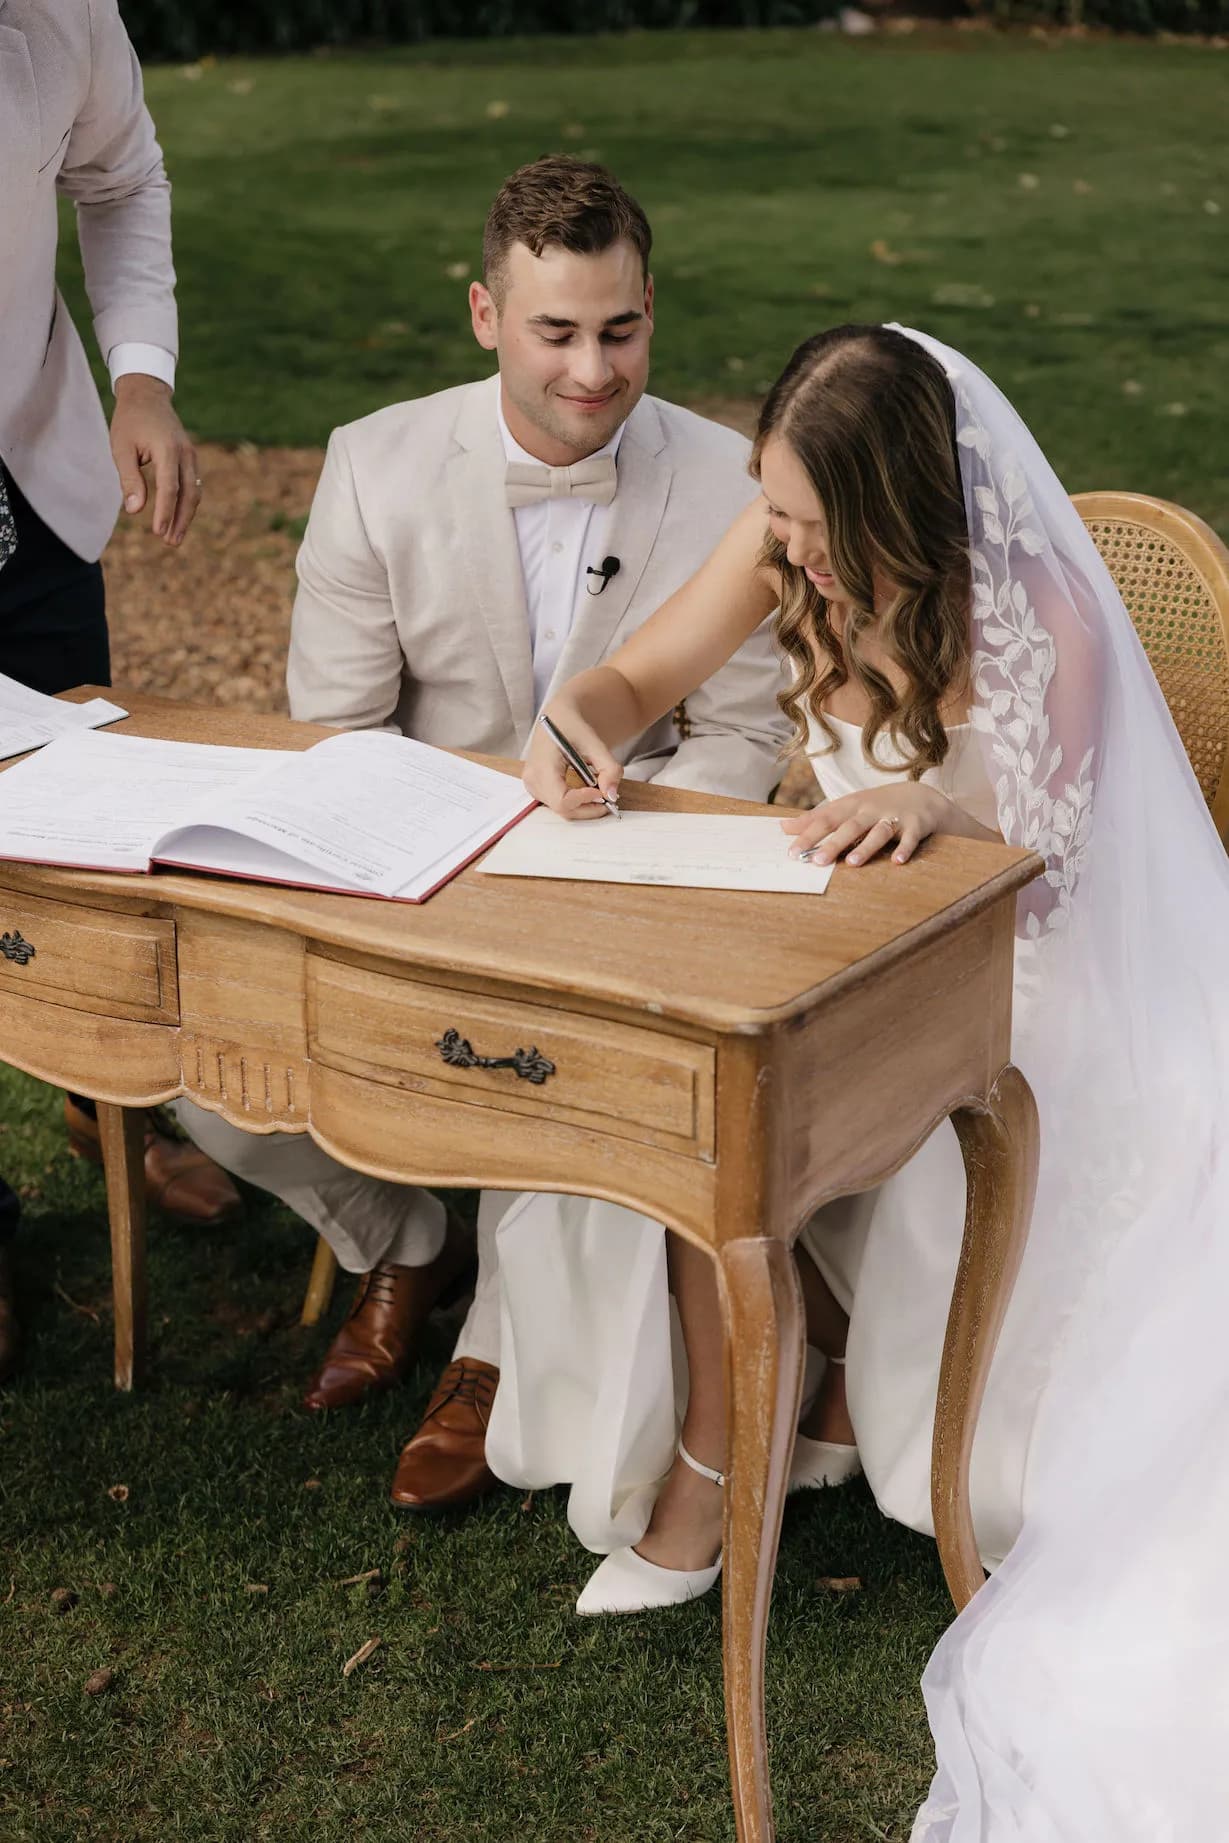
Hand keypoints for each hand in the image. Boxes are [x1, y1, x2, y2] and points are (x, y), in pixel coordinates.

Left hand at [109, 375, 200, 545]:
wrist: (147, 395)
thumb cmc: (130, 421)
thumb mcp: (121, 448)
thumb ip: (129, 479)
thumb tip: (135, 511)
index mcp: (168, 450)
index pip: (169, 489)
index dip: (165, 513)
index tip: (157, 532)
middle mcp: (185, 454)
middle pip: (189, 495)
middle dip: (180, 521)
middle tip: (170, 543)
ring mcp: (191, 456)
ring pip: (194, 492)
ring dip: (186, 516)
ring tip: (174, 537)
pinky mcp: (190, 458)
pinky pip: (193, 485)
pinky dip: (187, 504)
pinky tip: (178, 517)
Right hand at [522, 706, 623, 820]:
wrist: (557, 718)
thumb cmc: (571, 726)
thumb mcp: (594, 743)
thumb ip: (608, 768)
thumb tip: (611, 794)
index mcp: (543, 766)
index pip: (562, 800)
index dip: (585, 801)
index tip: (602, 792)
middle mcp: (533, 780)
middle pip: (564, 810)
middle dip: (589, 807)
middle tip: (608, 797)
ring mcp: (533, 786)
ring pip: (562, 810)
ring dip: (584, 806)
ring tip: (598, 790)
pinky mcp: (537, 789)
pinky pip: (559, 805)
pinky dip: (577, 803)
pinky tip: (587, 790)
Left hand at [779, 782, 958, 866]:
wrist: (921, 797)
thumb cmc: (875, 806)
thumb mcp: (846, 807)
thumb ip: (816, 819)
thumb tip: (784, 827)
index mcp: (851, 806)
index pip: (826, 820)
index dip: (809, 835)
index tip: (793, 852)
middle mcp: (870, 810)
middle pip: (850, 827)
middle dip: (833, 843)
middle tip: (817, 861)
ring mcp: (893, 817)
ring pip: (878, 833)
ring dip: (866, 847)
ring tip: (852, 863)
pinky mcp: (915, 826)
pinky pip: (909, 839)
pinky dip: (905, 849)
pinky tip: (898, 862)